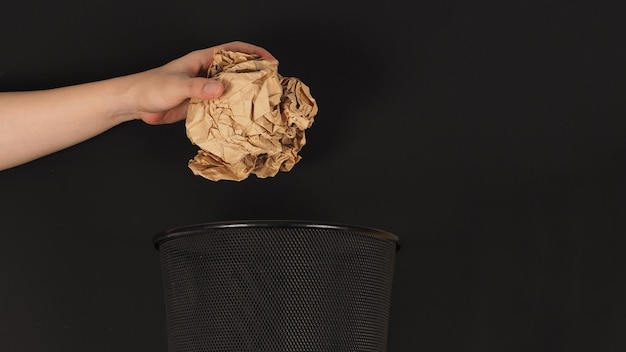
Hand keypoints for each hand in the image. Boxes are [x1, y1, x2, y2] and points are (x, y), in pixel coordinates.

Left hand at [123, 41, 276, 124]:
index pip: (232, 51)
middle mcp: (206, 73)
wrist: (136, 104)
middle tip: (271, 84)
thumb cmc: (151, 87)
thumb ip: (198, 87)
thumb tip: (220, 88)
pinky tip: (241, 118)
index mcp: (202, 60)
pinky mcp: (201, 105)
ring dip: (244, 95)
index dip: (252, 52)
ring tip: (261, 103)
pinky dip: (232, 110)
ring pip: (230, 89)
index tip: (269, 60)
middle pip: (235, 70)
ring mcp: (204, 89)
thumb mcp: (176, 85)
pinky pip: (221, 106)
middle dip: (254, 74)